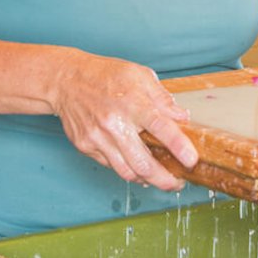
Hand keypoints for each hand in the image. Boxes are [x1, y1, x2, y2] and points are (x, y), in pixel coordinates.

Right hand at [52, 54, 198, 190]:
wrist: (66, 80)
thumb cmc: (104, 75)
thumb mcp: (139, 75)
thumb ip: (162, 98)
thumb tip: (182, 118)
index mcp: (132, 103)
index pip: (162, 128)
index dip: (179, 147)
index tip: (192, 160)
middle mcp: (114, 123)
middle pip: (144, 163)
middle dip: (165, 180)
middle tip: (178, 182)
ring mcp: (98, 138)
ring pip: (127, 172)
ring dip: (147, 180)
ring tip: (160, 179)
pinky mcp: (86, 146)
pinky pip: (111, 166)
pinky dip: (128, 170)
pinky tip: (137, 168)